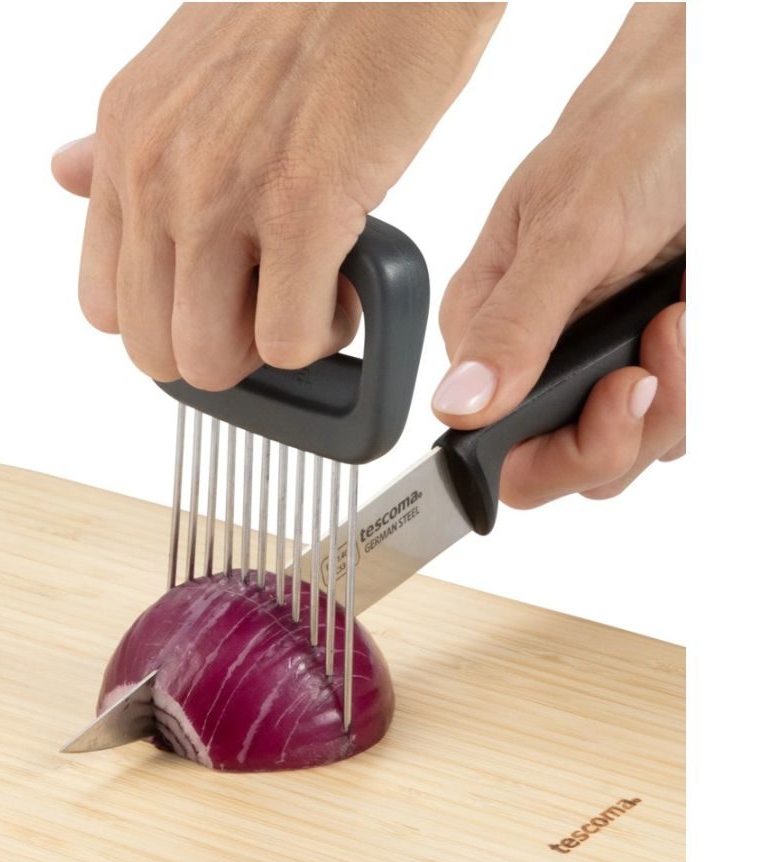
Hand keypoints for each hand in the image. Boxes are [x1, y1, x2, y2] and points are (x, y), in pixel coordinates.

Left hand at [53, 2, 502, 388]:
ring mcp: (221, 194)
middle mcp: (156, 172)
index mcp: (125, 140)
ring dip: (265, 346)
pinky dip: (322, 331)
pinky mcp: (303, 207)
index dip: (166, 320)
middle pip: (151, 348)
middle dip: (218, 346)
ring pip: (209, 359)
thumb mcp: (180, 71)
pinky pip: (287, 340)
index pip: (102, 303)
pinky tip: (345, 281)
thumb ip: (121, 142)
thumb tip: (66, 173)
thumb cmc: (308, 12)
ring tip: (307, 291)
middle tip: (267, 303)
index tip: (216, 299)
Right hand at [433, 3, 684, 506]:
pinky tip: (694, 313)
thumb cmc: (624, 140)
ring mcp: (593, 358)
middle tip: (659, 356)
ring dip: (680, 392)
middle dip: (632, 425)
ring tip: (682, 314)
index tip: (618, 396)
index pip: (502, 453)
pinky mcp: (645, 352)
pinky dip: (702, 374)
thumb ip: (513, 326)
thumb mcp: (567, 231)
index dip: (563, 453)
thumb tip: (457, 405)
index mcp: (486, 334)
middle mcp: (533, 358)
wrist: (692, 101)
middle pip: (577, 463)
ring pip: (638, 443)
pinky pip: (679, 410)